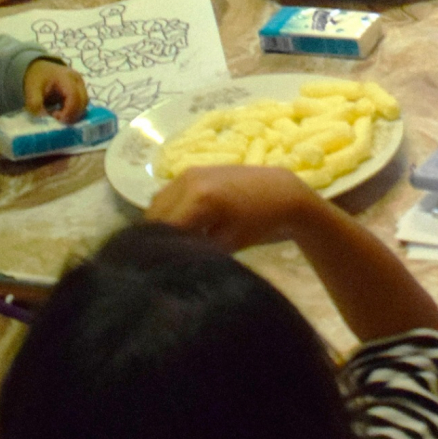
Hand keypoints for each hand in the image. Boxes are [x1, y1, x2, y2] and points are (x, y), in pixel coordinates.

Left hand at [22, 61, 87, 121]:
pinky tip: (62, 112)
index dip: (68, 111)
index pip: (74, 97)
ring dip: (74, 114)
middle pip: (83, 101)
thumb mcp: (31, 90)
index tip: (56, 117)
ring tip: (59, 116)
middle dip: (72, 115)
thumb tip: (44, 116)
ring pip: (84, 104)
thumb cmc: (37, 78)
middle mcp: (78, 80)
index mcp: (66, 77)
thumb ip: (35, 104)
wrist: (39, 68)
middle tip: (58, 120)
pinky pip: (82, 103)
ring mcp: (81, 84)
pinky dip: (74, 111)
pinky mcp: (80, 90)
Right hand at [149, 164, 321, 251]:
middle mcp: (187, 180)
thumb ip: (194, 250)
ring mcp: (188, 172)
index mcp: (198, 198)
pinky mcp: (193, 171)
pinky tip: (183, 227)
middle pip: (154, 216)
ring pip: (158, 204)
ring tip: (174, 243)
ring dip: (160, 223)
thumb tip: (169, 262)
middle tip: (165, 257)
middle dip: (157, 237)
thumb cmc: (261, 222)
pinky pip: (169, 195)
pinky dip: (169, 211)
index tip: (159, 267)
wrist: (283, 192)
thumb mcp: (227, 244)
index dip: (159, 252)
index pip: (162, 230)